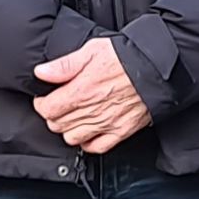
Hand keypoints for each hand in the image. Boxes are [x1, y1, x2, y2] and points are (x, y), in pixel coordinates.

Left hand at [30, 36, 152, 154]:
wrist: (156, 68)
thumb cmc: (126, 56)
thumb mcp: (91, 51)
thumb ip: (64, 65)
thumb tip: (41, 73)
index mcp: (81, 91)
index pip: (47, 109)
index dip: (42, 104)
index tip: (45, 98)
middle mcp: (92, 111)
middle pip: (57, 125)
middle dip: (54, 116)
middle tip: (59, 105)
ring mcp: (106, 124)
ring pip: (73, 138)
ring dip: (68, 129)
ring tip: (72, 117)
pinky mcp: (121, 131)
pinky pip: (97, 147)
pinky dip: (88, 142)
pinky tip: (89, 131)